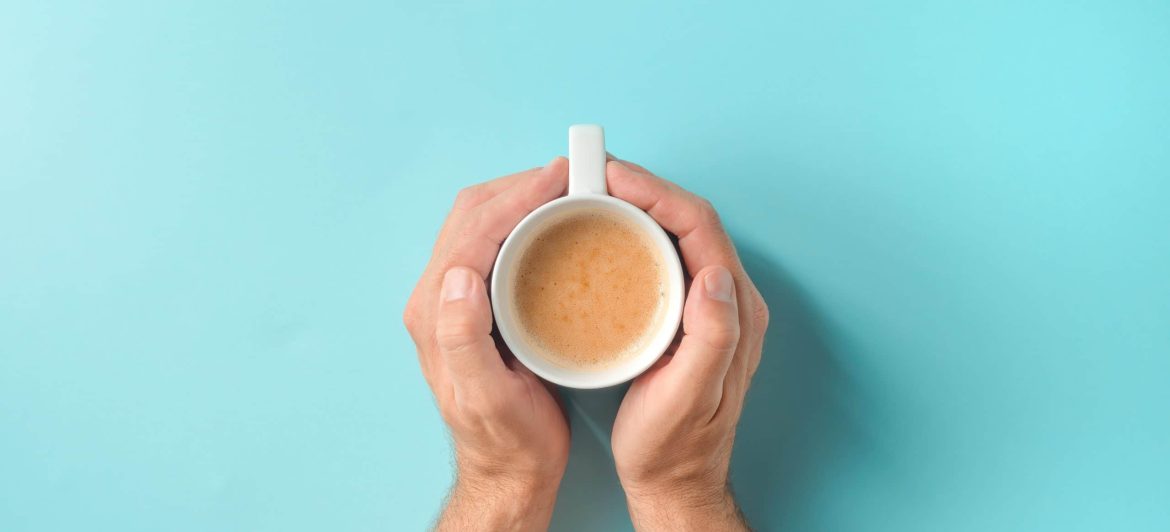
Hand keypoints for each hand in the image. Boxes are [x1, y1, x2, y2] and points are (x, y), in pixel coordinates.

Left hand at [403, 158, 570, 530]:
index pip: (473, 231)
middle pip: (473, 215)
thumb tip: (458, 276)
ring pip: (483, 223)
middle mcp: (438, 297)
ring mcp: (455, 299)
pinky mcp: (476, 306)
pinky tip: (556, 222)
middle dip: (520, 185)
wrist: (509, 472)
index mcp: (437, 312)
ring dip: (522, 197)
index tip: (562, 177)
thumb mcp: (488, 398)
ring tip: (569, 188)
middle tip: (573, 173)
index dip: (517, 196)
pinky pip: (495, 244)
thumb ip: (464, 339)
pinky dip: (524, 220)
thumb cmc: (507, 441)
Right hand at [608, 159, 769, 530]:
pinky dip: (636, 232)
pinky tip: (606, 232)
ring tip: (595, 192)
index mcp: (734, 310)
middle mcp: (728, 299)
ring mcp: (710, 305)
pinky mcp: (689, 315)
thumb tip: (714, 276)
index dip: (656, 192)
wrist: (674, 480)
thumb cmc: (673, 446)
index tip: (611, 177)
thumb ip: (712, 338)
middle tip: (594, 174)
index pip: (700, 226)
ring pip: (678, 233)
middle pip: (690, 220)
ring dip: (640, 205)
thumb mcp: (688, 398)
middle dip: (644, 187)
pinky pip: (667, 255)